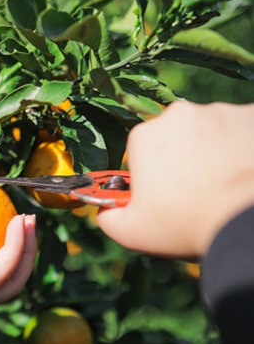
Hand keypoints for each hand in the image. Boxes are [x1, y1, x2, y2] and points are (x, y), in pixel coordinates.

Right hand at [97, 101, 253, 258]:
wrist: (248, 221)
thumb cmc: (186, 225)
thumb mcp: (130, 232)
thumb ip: (107, 215)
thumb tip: (104, 207)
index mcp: (144, 136)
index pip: (144, 151)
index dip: (154, 175)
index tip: (169, 196)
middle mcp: (180, 114)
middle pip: (179, 136)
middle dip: (186, 158)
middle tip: (198, 192)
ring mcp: (222, 112)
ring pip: (214, 132)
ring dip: (217, 153)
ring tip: (225, 186)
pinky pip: (244, 131)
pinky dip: (244, 149)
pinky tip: (245, 175)